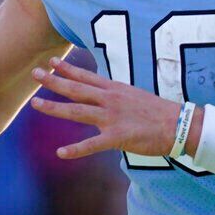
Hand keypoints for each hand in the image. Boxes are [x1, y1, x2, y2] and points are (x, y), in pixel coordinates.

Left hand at [30, 56, 180, 159]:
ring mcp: (112, 117)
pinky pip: (92, 144)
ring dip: (54, 108)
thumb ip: (115, 96)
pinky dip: (75, 149)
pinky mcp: (117, 136)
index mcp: (114, 89)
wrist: (178, 124)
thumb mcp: (134, 96)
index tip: (51, 62)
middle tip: (35, 73)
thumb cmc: (158, 112)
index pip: (86, 76)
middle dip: (54, 81)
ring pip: (77, 111)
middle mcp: (110, 99)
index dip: (67, 69)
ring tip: (35, 104)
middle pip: (76, 89)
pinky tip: (60, 152)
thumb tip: (102, 94)